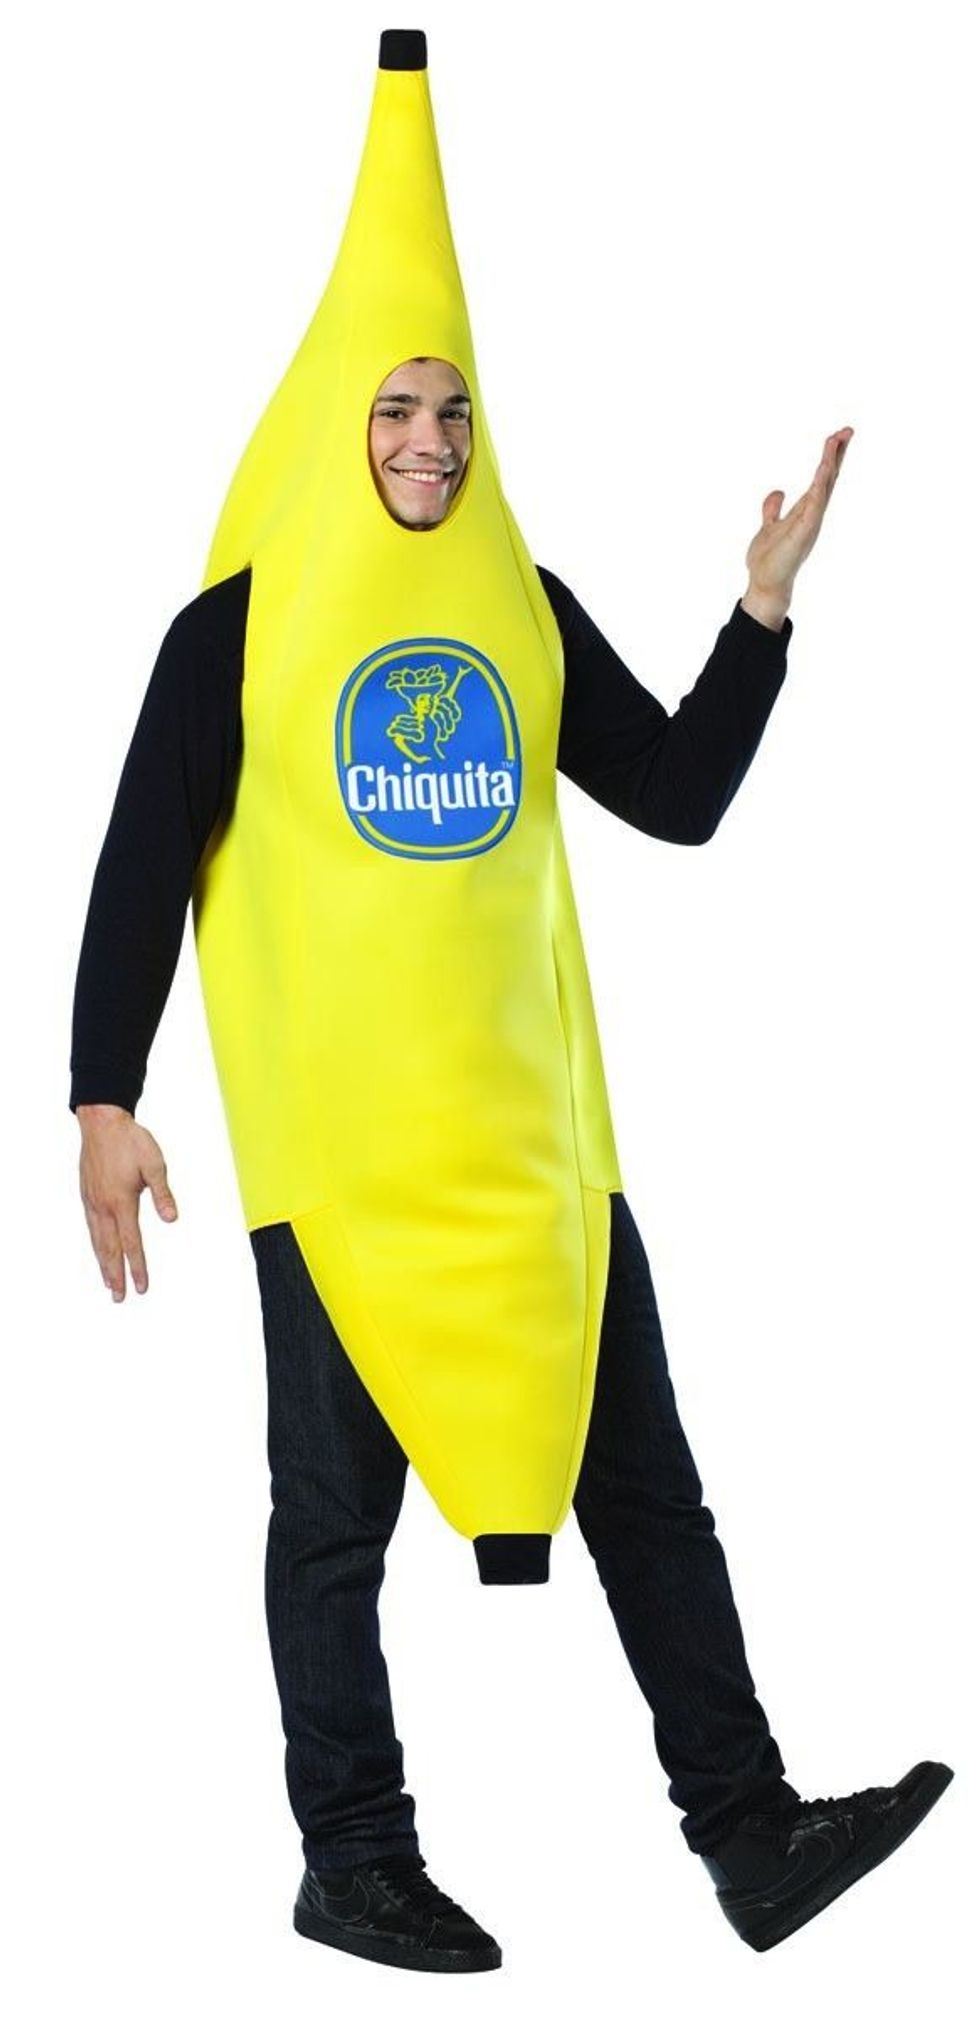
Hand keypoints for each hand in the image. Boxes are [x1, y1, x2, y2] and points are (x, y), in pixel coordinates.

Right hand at [77, 1105, 177, 1300]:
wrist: (102, 1122)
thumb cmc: (131, 1141)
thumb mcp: (155, 1165)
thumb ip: (162, 1194)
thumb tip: (172, 1220)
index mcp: (122, 1202)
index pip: (131, 1243)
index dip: (137, 1267)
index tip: (141, 1287)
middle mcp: (104, 1206)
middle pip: (110, 1250)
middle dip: (116, 1275)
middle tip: (120, 1298)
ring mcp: (92, 1201)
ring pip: (97, 1241)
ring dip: (103, 1264)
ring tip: (108, 1282)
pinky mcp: (87, 1195)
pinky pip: (91, 1227)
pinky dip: (95, 1245)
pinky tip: (98, 1250)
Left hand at [743, 426, 853, 614]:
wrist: (765, 584)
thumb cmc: (769, 560)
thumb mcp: (769, 526)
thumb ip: (773, 509)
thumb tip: (777, 491)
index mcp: (805, 510)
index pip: (821, 479)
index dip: (830, 458)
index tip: (838, 436)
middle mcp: (812, 514)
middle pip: (828, 478)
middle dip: (837, 454)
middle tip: (848, 430)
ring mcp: (810, 522)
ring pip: (824, 486)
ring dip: (830, 463)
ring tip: (837, 439)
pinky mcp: (804, 532)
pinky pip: (814, 504)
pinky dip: (820, 486)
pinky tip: (824, 469)